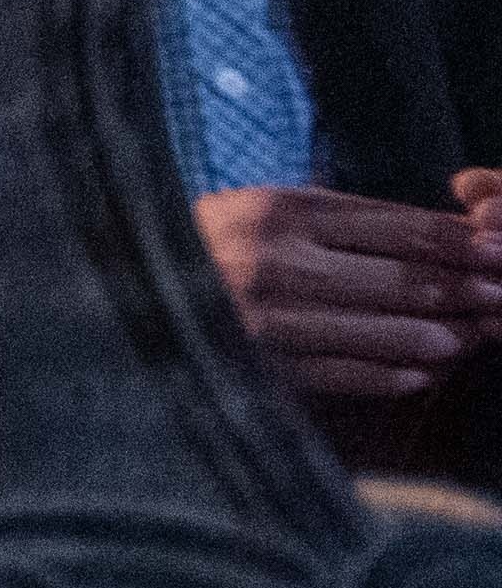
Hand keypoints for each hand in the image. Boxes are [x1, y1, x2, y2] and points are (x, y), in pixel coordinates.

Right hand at [192, 174, 501, 404]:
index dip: (461, 242)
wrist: (123, 283)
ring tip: (470, 340)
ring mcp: (267, 316)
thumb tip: (452, 234)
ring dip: (438, 338)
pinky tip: (421, 375)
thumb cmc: (220, 244)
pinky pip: (342, 374)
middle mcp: (276, 260)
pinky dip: (388, 376)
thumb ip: (352, 221)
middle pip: (400, 278)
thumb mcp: (276, 212)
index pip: (399, 227)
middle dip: (464, 291)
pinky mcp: (259, 364)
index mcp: (285, 210)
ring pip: (380, 330)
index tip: (500, 253)